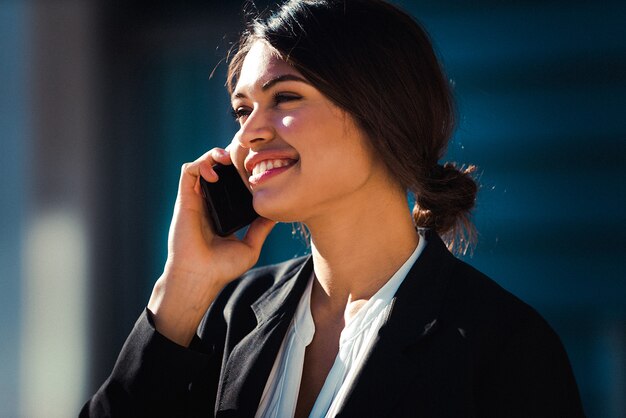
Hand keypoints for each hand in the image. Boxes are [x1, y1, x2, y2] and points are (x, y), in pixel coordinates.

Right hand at [147, 148, 275, 345]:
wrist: (200, 278)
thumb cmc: (222, 268)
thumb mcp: (250, 246)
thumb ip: (261, 228)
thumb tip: (277, 214)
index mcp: (222, 212)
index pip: (230, 183)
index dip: (241, 170)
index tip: (256, 166)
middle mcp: (208, 203)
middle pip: (216, 169)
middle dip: (229, 155)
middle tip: (243, 155)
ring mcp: (196, 200)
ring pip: (201, 164)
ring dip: (213, 155)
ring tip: (228, 158)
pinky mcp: (185, 200)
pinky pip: (188, 171)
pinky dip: (201, 164)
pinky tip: (215, 172)